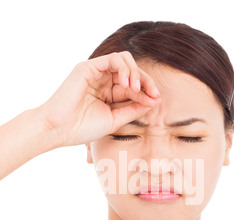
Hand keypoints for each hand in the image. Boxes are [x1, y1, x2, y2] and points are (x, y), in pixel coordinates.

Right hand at [38, 51, 160, 146]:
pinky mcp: (88, 67)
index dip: (147, 91)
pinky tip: (126, 83)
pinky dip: (123, 68)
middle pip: (132, 71)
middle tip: (154, 93)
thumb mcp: (115, 120)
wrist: (59, 129)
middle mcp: (103, 81)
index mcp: (109, 94)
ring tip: (137, 87)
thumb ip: (133, 109)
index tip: (157, 100)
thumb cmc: (83, 128)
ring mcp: (96, 72)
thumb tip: (154, 100)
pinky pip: (113, 59)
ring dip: (136, 72)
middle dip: (146, 81)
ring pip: (124, 61)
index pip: (133, 86)